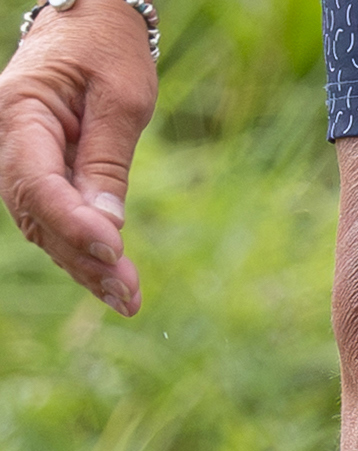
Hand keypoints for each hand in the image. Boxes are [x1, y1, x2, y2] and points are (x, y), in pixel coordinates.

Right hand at [0, 0, 157, 315]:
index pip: (36, 180)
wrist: (90, 19)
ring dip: (83, 265)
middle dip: (81, 257)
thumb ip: (109, 159)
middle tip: (128, 294)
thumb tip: (108, 225)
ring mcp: (23, 157)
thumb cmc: (107, 47)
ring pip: (43, 223)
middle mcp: (11, 139)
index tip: (113, 250)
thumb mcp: (121, 96)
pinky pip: (55, 217)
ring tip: (127, 299)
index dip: (71, 221)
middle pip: (36, 212)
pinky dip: (82, 250)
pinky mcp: (44, 170)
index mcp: (21, 111)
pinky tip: (112, 281)